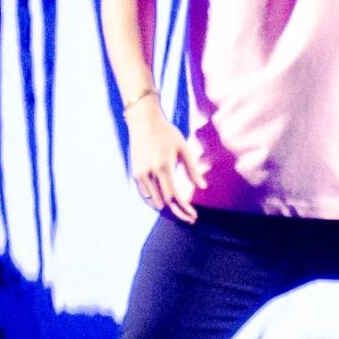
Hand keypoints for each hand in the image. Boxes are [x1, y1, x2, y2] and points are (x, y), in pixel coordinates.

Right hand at [127, 98, 207, 221]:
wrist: (143, 121)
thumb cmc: (167, 132)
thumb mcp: (183, 148)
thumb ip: (192, 169)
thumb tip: (202, 187)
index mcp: (164, 166)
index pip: (174, 196)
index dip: (184, 208)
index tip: (193, 216)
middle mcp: (150, 172)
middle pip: (164, 202)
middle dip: (178, 212)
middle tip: (190, 217)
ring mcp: (140, 173)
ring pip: (154, 200)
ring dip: (167, 206)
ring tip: (180, 209)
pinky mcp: (135, 172)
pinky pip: (146, 193)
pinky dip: (156, 199)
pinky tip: (165, 200)